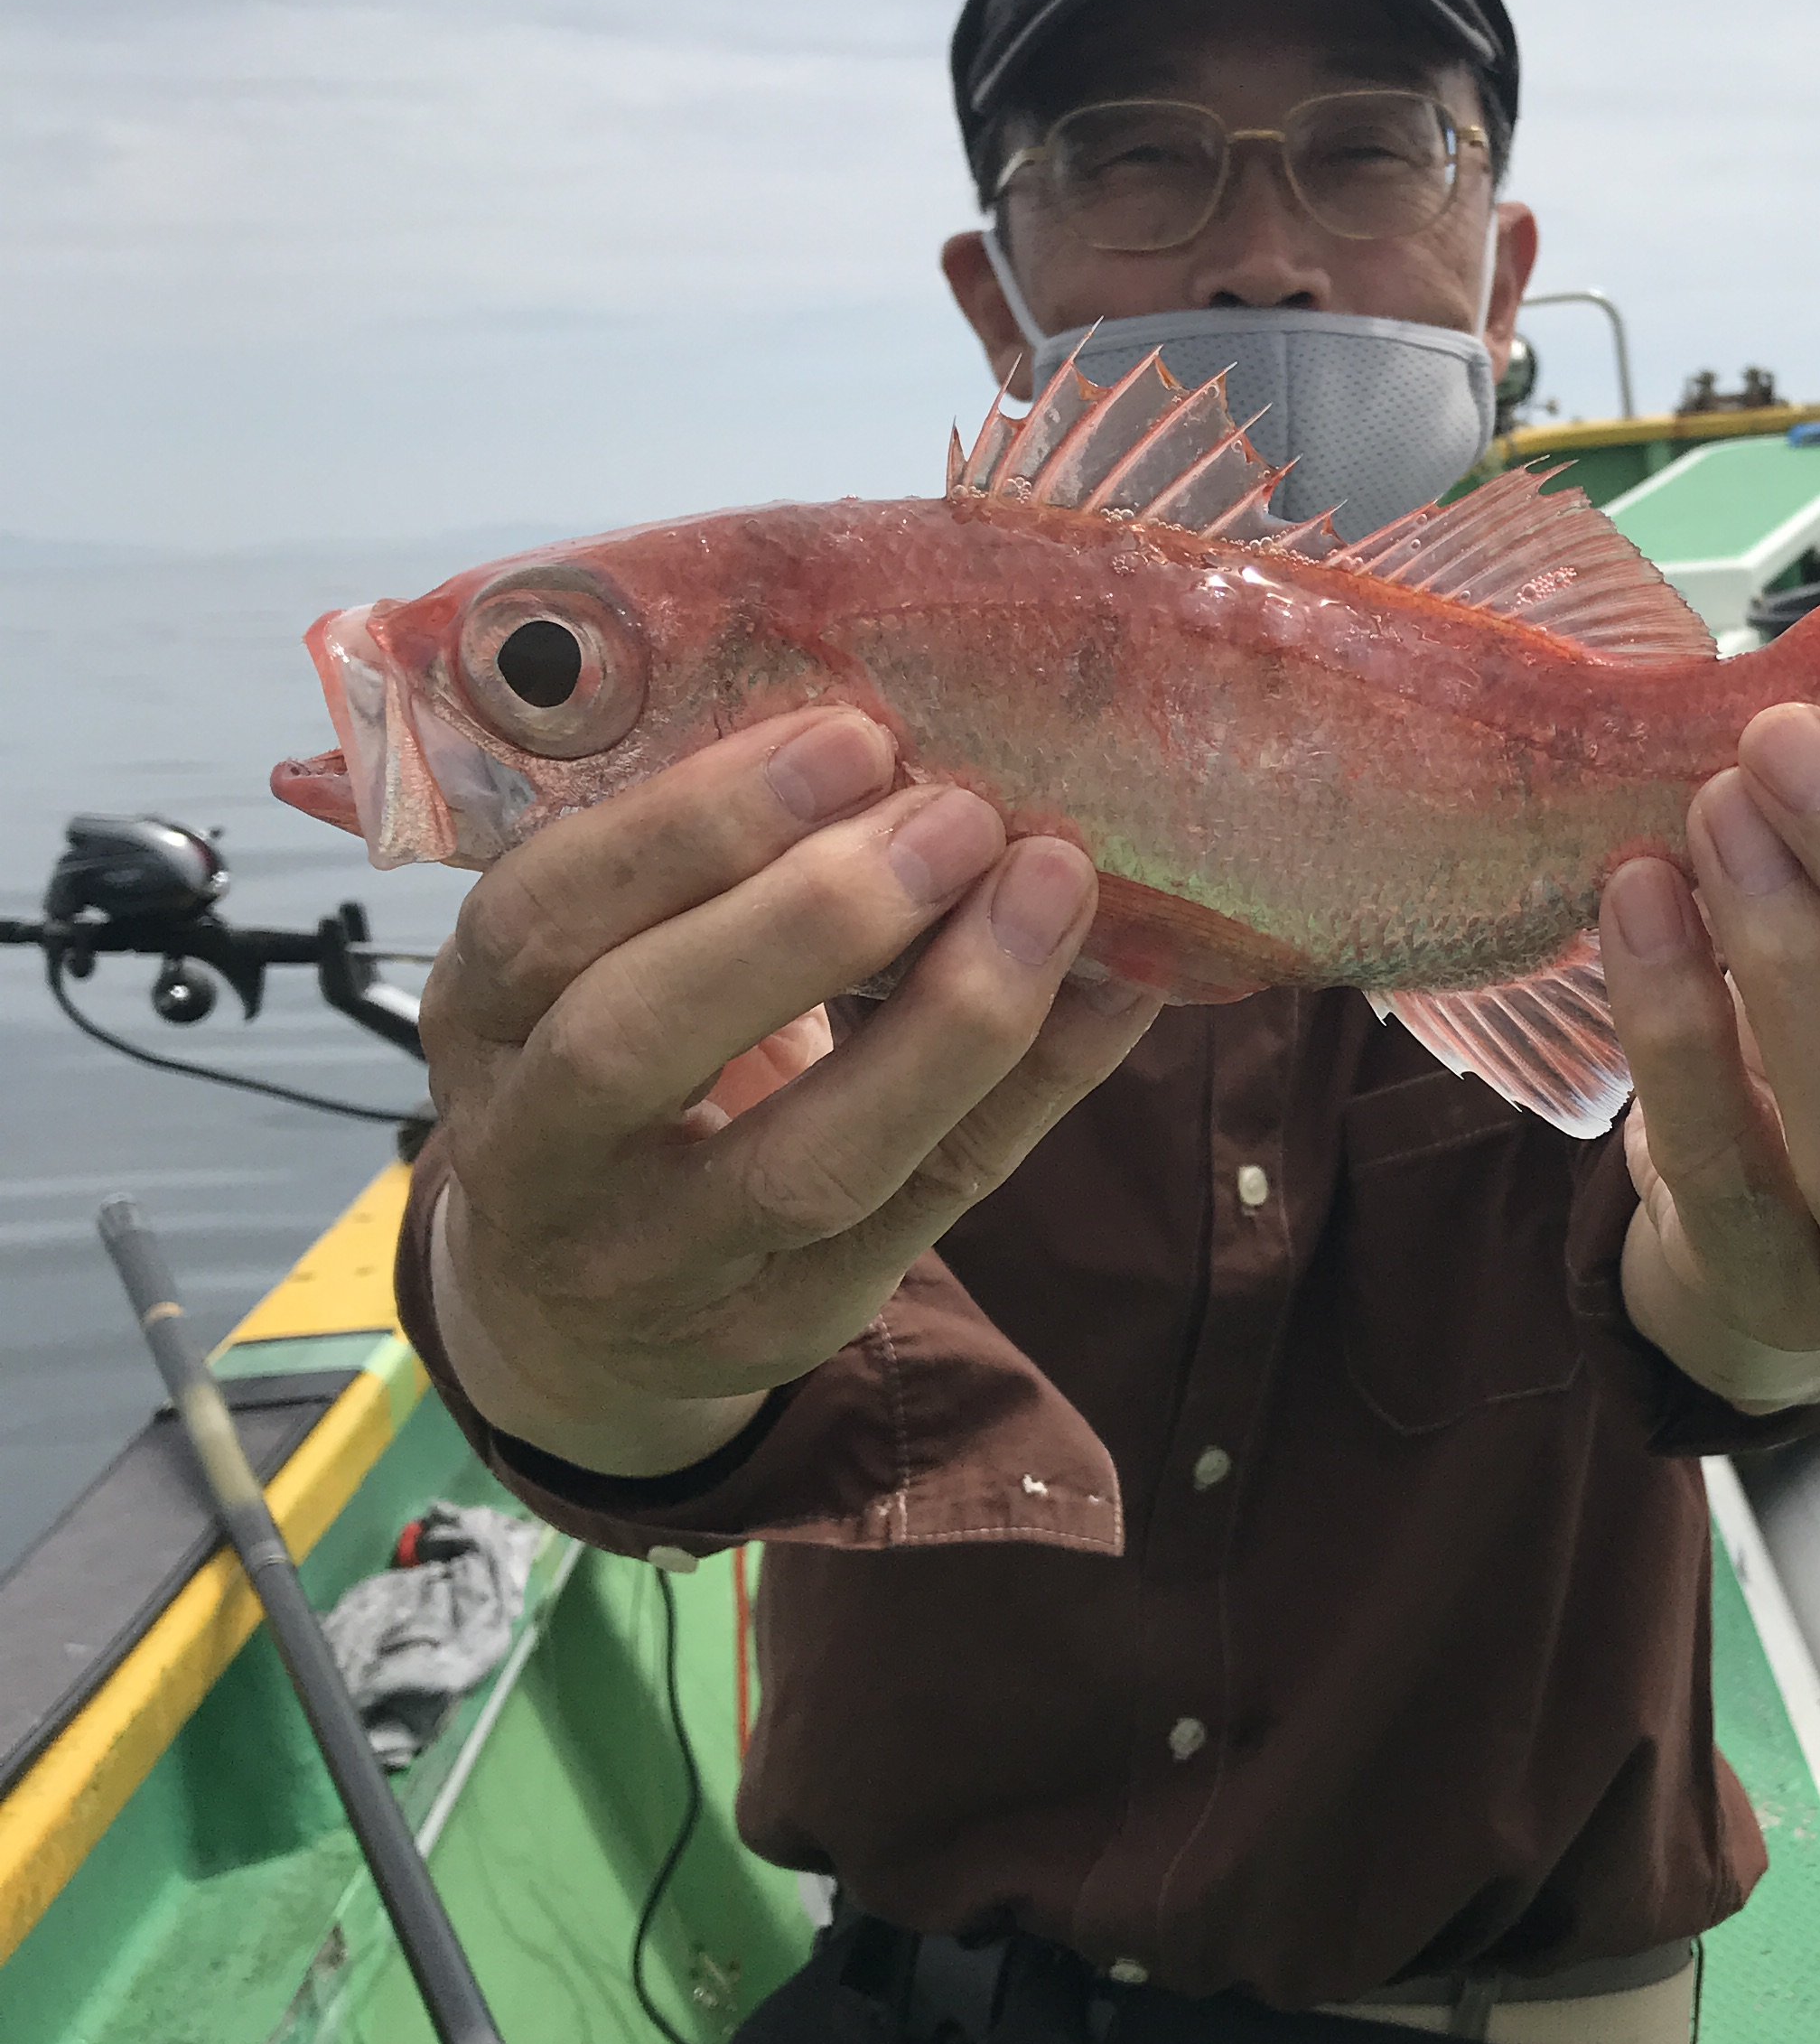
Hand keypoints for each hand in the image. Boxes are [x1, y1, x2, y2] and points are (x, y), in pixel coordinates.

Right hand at [420, 706, 1161, 1474]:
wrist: (579, 1313)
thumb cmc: (613, 1067)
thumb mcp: (596, 959)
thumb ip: (696, 865)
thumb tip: (894, 719)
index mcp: (477, 1018)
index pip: (546, 919)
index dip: (692, 825)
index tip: (847, 737)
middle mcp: (538, 1154)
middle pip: (638, 1046)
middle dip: (807, 918)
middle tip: (954, 814)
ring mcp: (661, 1264)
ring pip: (804, 1166)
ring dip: (949, 1020)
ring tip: (1049, 888)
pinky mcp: (789, 1323)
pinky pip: (934, 1204)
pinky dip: (1037, 1086)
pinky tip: (1118, 988)